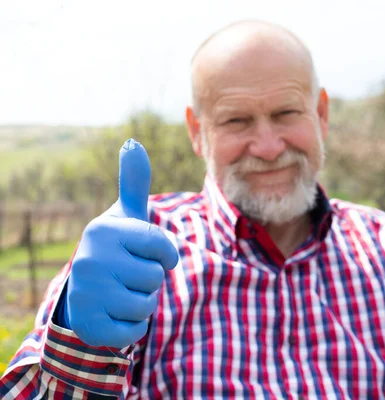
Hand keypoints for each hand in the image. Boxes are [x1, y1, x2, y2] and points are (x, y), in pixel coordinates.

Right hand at [63, 139, 178, 347]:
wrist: (84, 292)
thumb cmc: (116, 249)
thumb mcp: (126, 216)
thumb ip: (133, 182)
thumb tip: (133, 142)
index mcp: (105, 230)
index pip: (163, 248)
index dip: (164, 256)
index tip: (149, 255)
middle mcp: (90, 259)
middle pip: (156, 277)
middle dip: (151, 280)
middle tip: (129, 276)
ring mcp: (86, 293)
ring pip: (148, 304)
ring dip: (144, 303)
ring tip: (123, 293)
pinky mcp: (88, 325)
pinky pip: (135, 332)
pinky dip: (133, 328)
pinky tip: (116, 314)